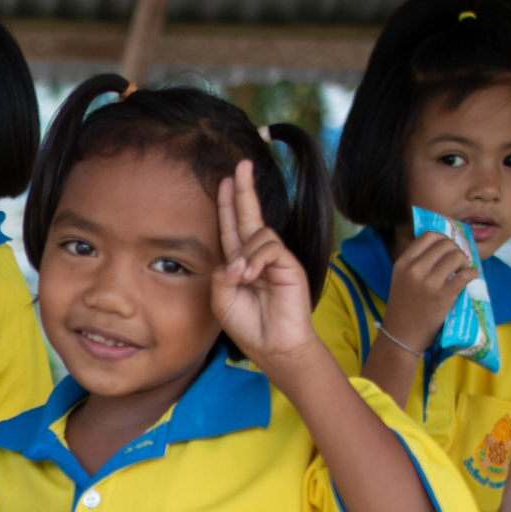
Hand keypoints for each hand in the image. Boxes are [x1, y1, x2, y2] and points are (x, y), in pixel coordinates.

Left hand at [212, 159, 317, 368]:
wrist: (273, 345)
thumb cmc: (247, 324)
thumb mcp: (222, 299)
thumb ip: (221, 275)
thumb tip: (234, 260)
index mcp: (239, 261)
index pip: (232, 225)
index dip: (228, 203)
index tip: (224, 181)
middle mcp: (257, 255)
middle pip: (249, 215)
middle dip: (244, 190)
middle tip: (241, 165)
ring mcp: (275, 258)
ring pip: (258, 234)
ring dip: (244, 254)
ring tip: (242, 278)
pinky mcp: (289, 264)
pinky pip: (270, 248)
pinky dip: (256, 260)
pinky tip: (251, 276)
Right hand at [379, 230, 474, 358]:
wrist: (402, 334)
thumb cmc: (404, 306)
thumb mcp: (401, 278)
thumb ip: (416, 262)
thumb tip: (443, 246)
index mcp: (403, 263)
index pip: (428, 236)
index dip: (442, 238)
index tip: (447, 249)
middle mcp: (415, 269)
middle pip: (445, 244)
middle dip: (456, 250)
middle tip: (457, 262)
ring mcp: (429, 282)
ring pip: (456, 256)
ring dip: (465, 261)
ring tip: (462, 271)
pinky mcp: (444, 295)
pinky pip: (466, 274)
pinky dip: (472, 273)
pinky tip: (469, 278)